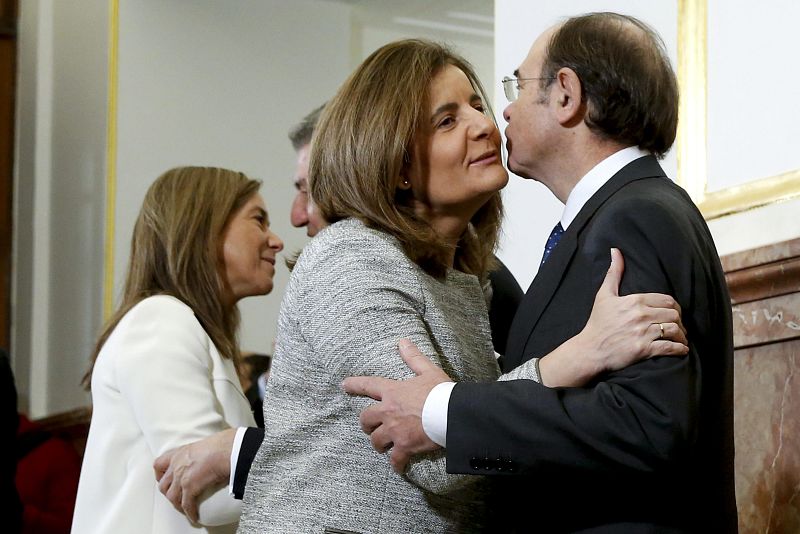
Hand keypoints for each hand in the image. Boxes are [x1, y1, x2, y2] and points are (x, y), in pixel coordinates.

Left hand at [153, 428, 235, 522]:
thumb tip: (209, 458)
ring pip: (172, 497)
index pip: (159, 464)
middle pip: (163, 484)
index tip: (164, 479)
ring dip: (177, 504)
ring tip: (184, 508)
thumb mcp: (204, 445)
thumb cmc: (222, 443)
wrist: (227, 449)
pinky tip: (194, 516)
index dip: (160, 475)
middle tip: (176, 496)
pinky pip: (186, 505)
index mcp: (180, 453)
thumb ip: (200, 453)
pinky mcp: (190, 488)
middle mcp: (177, 465)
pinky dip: (190, 512)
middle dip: (168, 492)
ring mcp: (181, 477)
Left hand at [342, 339, 448, 472]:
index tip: (344, 385)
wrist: (453, 414)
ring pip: (376, 441)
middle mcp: (388, 412)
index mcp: (393, 392)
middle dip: (366, 424)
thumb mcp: (428, 371)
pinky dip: (396, 464)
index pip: (368, 386)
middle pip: (366, 420)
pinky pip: (394, 460)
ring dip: (379, 444)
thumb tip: (403, 341)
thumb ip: (413, 358)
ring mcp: (395, 431)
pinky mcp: (404, 447)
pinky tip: (398, 467)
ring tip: (384, 446)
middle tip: (371, 427)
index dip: (354, 385)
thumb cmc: (441, 391)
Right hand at [539, 248, 688, 386]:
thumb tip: (615, 251)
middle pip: (674, 314)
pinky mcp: (644, 350)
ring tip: (681, 339)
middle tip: (679, 327)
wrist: (590, 350)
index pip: (667, 300)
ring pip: (674, 330)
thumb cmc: (597, 323)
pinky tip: (681, 349)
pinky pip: (670, 347)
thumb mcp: (603, 295)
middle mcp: (641, 315)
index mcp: (635, 301)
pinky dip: (679, 349)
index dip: (675, 307)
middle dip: (680, 321)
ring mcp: (643, 333)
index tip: (674, 314)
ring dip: (682, 335)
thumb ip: (614, 273)